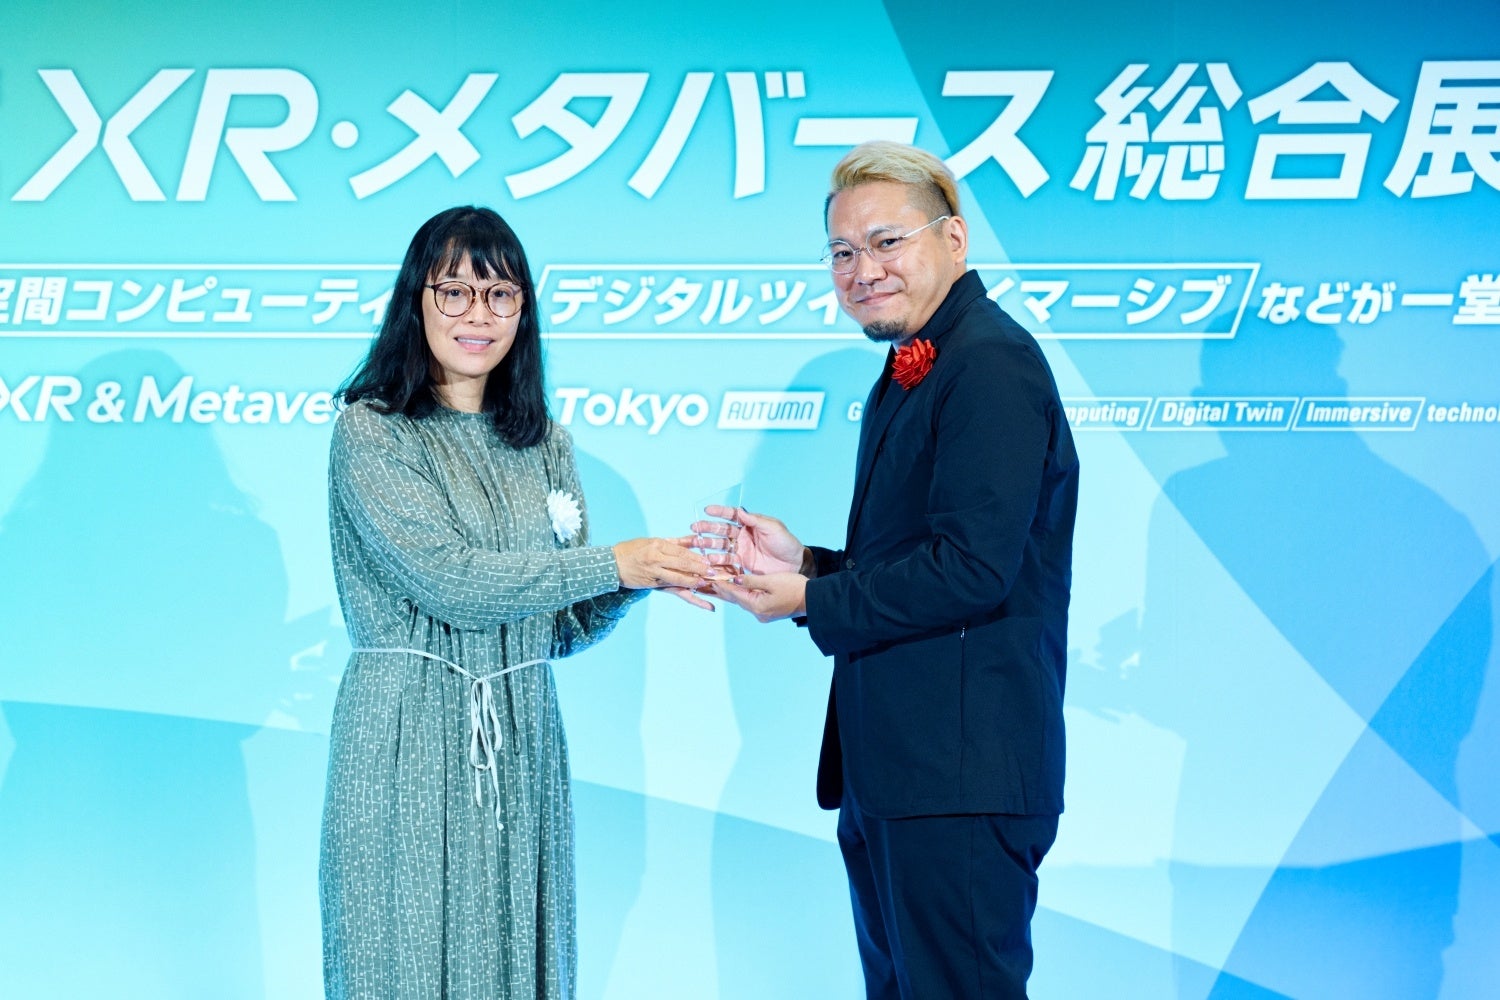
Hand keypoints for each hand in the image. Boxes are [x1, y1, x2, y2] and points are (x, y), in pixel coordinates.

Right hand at [612, 538, 712, 603]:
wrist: (611, 565)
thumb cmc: (632, 550)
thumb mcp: (652, 541)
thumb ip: (674, 542)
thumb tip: (693, 539)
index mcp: (657, 545)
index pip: (681, 551)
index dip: (696, 556)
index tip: (708, 560)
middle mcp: (656, 559)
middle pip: (682, 564)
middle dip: (699, 569)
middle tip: (713, 572)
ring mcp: (653, 573)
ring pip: (677, 578)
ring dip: (693, 581)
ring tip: (706, 583)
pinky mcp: (651, 584)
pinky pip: (671, 588)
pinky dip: (685, 593)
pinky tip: (695, 596)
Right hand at [689, 506, 804, 575]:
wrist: (795, 564)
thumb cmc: (786, 543)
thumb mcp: (773, 528)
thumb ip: (755, 520)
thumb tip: (740, 511)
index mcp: (749, 524)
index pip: (731, 516)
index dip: (719, 512)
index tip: (707, 510)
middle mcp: (742, 536)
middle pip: (721, 531)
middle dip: (707, 529)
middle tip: (694, 529)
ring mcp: (740, 550)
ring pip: (721, 547)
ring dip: (709, 546)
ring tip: (699, 546)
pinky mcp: (742, 564)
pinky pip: (727, 563)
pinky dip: (718, 563)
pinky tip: (709, 563)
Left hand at [710, 571, 807, 622]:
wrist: (813, 599)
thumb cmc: (795, 588)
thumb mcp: (772, 581)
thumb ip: (752, 580)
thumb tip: (735, 579)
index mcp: (757, 605)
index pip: (734, 593)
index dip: (721, 585)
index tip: (709, 578)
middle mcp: (758, 613)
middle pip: (736, 599)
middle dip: (722, 591)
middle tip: (707, 583)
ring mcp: (763, 614)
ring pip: (742, 601)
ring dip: (731, 593)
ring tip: (717, 586)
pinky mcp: (768, 611)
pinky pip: (751, 602)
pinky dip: (742, 594)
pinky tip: (737, 589)